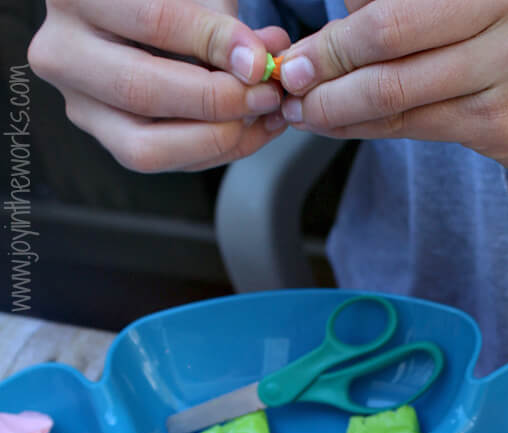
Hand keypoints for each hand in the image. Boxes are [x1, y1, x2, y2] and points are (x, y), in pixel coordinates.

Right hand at [28, 0, 289, 171]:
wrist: (130, 14)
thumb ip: (225, 26)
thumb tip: (263, 60)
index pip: (154, 22)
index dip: (214, 44)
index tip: (259, 60)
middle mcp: (62, 53)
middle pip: (141, 92)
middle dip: (215, 101)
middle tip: (263, 95)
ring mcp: (78, 104)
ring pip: (144, 147)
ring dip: (214, 140)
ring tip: (258, 117)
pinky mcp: (105, 137)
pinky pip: (161, 161)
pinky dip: (212, 151)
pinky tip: (247, 131)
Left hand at [278, 0, 507, 175]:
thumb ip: (417, 1)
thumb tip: (340, 9)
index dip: (336, 23)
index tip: (296, 46)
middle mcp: (505, 10)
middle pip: (388, 35)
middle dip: (327, 61)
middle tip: (289, 78)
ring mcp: (506, 69)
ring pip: (396, 90)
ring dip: (336, 106)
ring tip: (302, 110)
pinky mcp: (498, 123)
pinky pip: (413, 126)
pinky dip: (366, 128)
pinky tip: (338, 127)